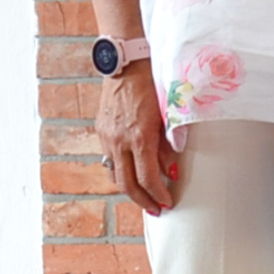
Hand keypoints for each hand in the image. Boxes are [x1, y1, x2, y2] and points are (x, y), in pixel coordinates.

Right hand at [96, 62, 177, 214]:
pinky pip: (109, 159)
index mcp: (139, 137)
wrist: (126, 64)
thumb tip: (172, 170)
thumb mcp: (167, 116)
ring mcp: (107, 136)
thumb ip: (168, 145)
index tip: (167, 203)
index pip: (147, 178)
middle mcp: (119, 141)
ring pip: (115, 173)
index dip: (158, 194)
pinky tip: (132, 172)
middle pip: (126, 184)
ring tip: (144, 196)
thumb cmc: (152, 86)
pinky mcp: (101, 131)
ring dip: (130, 188)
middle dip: (142, 200)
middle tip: (156, 210)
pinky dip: (121, 170)